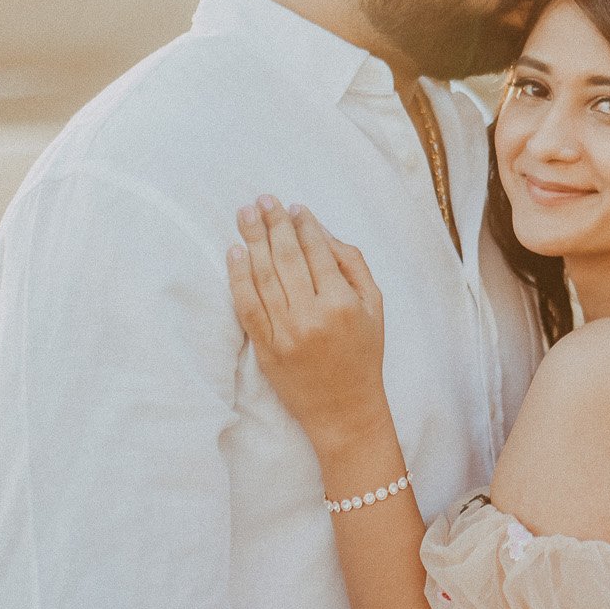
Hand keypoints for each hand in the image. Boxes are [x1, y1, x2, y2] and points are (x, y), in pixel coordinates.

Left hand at [227, 196, 386, 453]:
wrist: (344, 409)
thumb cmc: (363, 354)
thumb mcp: (374, 307)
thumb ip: (353, 266)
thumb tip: (322, 232)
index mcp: (343, 303)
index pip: (317, 252)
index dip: (304, 225)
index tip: (293, 206)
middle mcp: (312, 315)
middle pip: (286, 257)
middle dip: (273, 223)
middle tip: (262, 199)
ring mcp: (285, 332)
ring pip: (263, 275)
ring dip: (252, 240)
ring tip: (245, 214)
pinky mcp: (265, 347)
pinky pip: (246, 305)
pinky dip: (238, 276)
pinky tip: (235, 252)